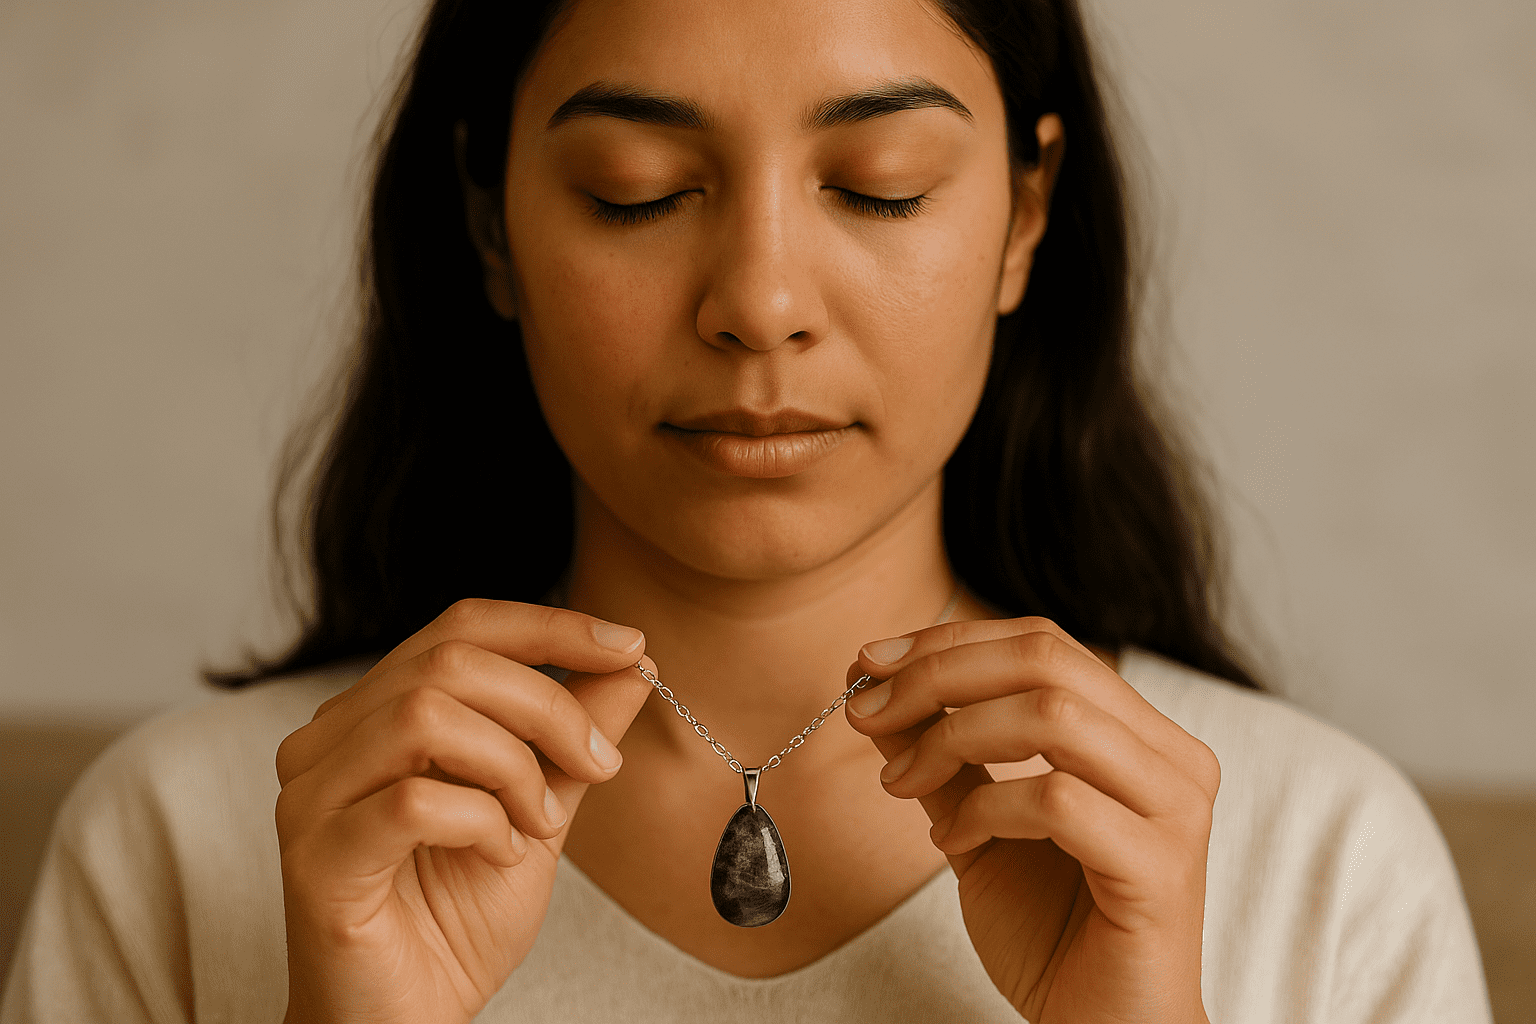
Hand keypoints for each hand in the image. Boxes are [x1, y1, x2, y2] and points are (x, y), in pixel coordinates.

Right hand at [273, 599, 654, 1023]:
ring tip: (538, 825)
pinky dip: (482, 821)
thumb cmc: (458, 918)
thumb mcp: (540, 808)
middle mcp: (330, 738)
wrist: (411, 1019)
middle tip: (599, 763)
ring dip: (513, 766)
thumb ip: (575, 733)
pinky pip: (412, 801)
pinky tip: (501, 857)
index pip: (460, 627)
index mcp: (377, 712)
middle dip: (549, 705)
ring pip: (426, 717)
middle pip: (449, 662)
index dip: (551, 626)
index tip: (631, 645)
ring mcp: (311, 794)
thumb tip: (633, 662)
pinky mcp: (315, 855)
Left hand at [844, 617, 1217, 1023]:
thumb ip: (941, 752)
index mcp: (1138, 734)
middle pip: (1047, 660)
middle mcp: (1171, 758)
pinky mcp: (1159, 869)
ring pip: (1053, 717)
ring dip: (951, 738)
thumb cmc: (1052, 933)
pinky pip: (1057, 802)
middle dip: (938, 674)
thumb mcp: (977, 822)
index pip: (1043, 643)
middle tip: (865, 710)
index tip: (868, 663)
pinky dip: (985, 810)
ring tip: (902, 783)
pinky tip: (951, 844)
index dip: (948, 642)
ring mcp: (1173, 810)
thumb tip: (875, 683)